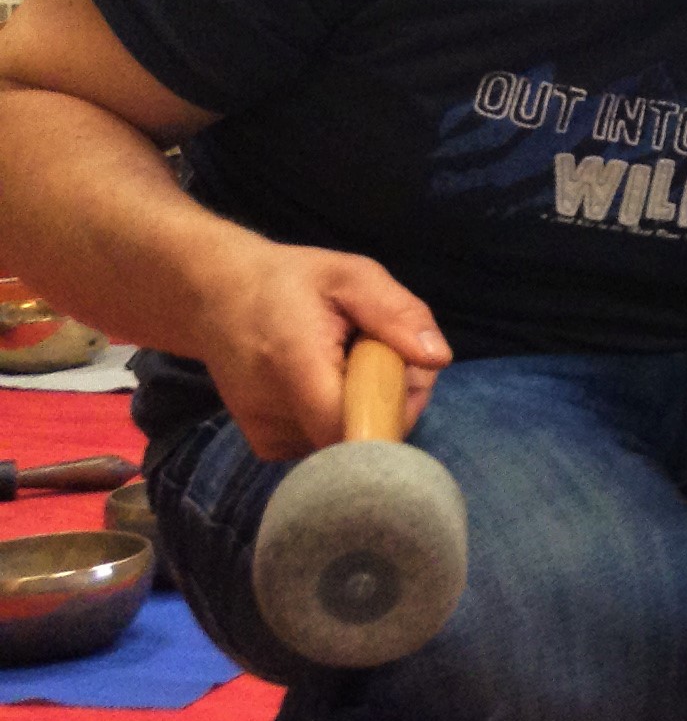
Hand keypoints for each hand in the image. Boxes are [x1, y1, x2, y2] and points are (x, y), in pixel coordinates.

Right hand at [196, 240, 449, 462]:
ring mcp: (266, 434)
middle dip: (390, 402)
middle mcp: (273, 411)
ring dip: (364, 407)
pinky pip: (325, 444)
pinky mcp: (265, 445)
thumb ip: (396, 313)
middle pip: (363, 434)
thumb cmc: (290, 281)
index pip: (359, 425)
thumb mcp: (351, 276)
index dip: (397, 407)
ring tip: (345, 365)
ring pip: (347, 441)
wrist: (215, 296)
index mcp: (296, 365)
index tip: (407, 373)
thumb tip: (437, 359)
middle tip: (381, 357)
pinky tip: (326, 384)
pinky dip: (339, 418)